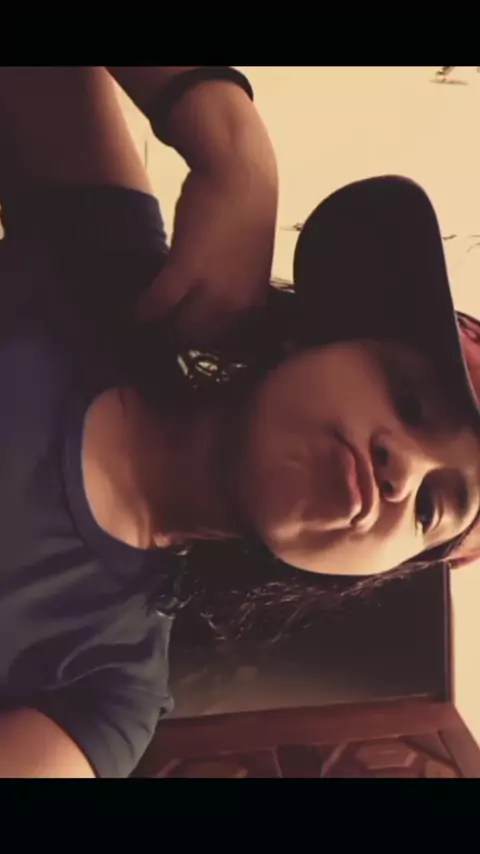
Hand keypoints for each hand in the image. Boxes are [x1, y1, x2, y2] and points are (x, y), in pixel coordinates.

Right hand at [135, 160, 277, 346]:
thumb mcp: (249, 260)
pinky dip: (141, 310)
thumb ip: (234, 286)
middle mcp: (236, 303)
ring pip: (175, 325)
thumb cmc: (246, 209)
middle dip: (174, 336)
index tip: (177, 334)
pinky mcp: (186, 270)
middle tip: (152, 330)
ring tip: (139, 321)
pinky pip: (158, 303)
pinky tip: (131, 311)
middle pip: (196, 337)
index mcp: (254, 302)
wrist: (240, 173)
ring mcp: (212, 289)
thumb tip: (211, 300)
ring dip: (155, 326)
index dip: (196, 337)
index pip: (221, 339)